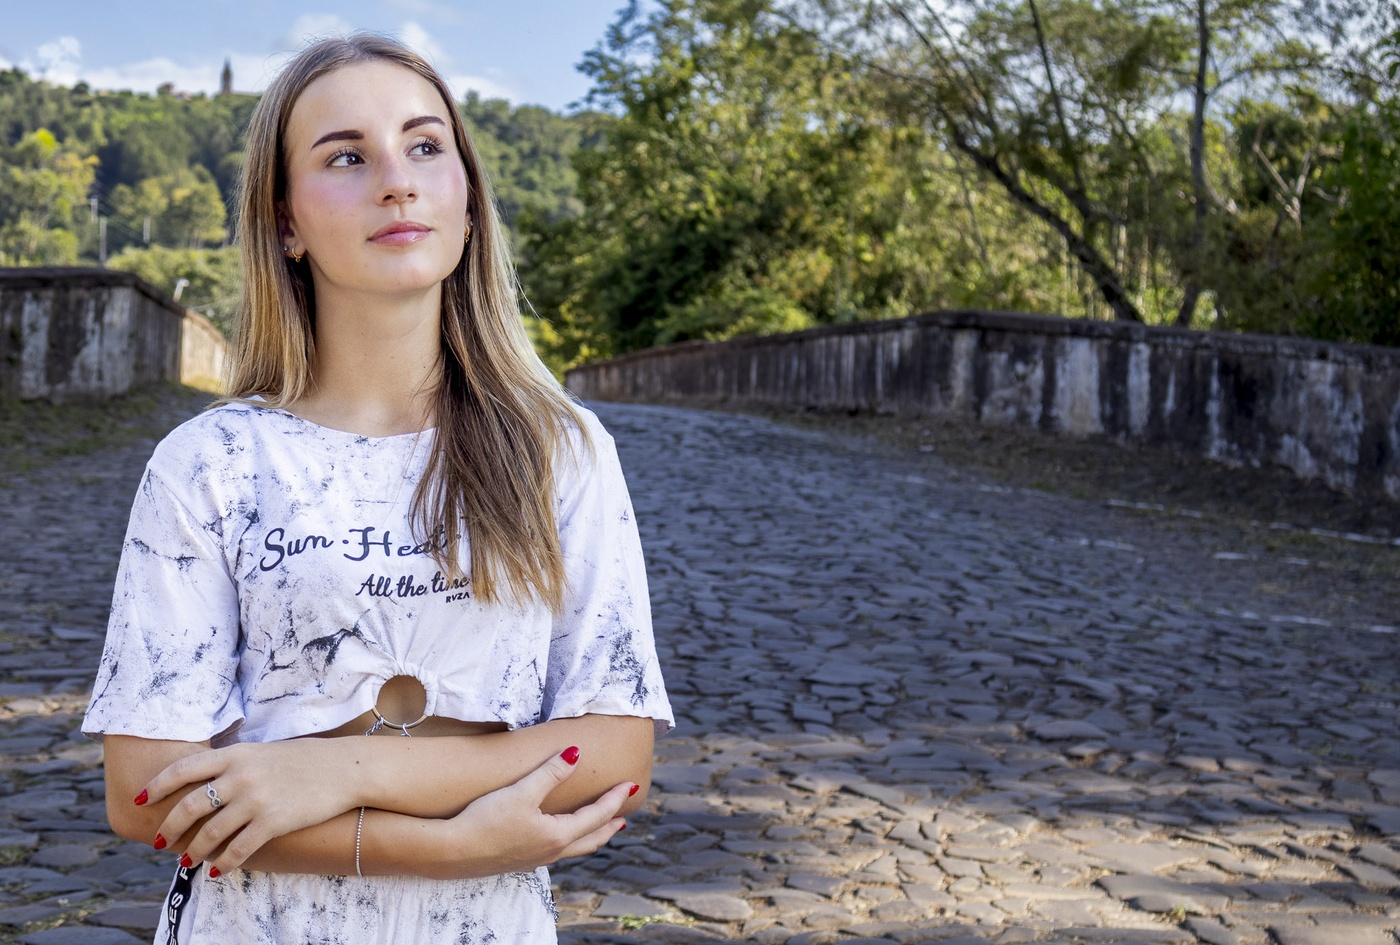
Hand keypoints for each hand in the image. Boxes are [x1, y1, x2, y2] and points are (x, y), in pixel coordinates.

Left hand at [142, 740, 359, 869]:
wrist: (345, 769)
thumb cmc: (306, 760)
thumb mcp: (264, 751)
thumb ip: (235, 764)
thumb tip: (207, 782)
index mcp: (236, 754)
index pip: (183, 768)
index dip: (157, 785)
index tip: (142, 799)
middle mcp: (241, 775)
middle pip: (190, 805)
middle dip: (169, 827)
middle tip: (160, 841)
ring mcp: (256, 800)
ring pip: (210, 833)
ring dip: (193, 852)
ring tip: (186, 863)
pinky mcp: (274, 822)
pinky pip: (239, 850)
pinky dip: (224, 864)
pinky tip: (217, 871)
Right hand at [424, 746, 633, 879]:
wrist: (451, 852)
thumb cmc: (485, 820)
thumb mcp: (522, 791)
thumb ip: (551, 773)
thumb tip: (576, 753)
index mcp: (557, 835)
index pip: (597, 815)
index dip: (615, 799)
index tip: (631, 785)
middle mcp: (551, 852)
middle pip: (592, 839)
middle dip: (610, 825)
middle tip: (624, 815)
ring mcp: (535, 860)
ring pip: (574, 849)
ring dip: (591, 836)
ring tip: (598, 827)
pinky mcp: (519, 861)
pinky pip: (556, 852)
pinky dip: (570, 842)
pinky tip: (558, 836)